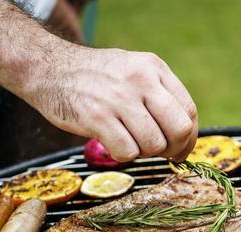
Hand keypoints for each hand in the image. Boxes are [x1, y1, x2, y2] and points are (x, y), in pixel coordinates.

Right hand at [23, 44, 197, 161]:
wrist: (50, 69)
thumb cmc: (95, 76)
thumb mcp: (133, 70)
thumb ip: (159, 94)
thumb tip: (184, 132)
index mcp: (154, 68)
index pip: (189, 110)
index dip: (190, 137)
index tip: (182, 149)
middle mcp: (141, 80)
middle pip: (179, 129)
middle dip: (174, 150)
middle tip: (163, 154)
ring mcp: (119, 99)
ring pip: (154, 145)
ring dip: (144, 153)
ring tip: (130, 141)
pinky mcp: (98, 118)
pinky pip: (127, 152)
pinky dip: (123, 155)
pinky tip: (113, 142)